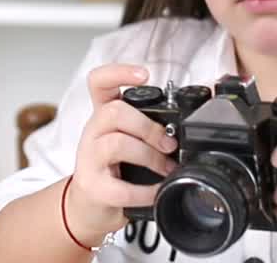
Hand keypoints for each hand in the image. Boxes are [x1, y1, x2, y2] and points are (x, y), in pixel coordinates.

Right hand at [64, 64, 178, 247]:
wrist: (89, 204)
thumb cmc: (113, 168)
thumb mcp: (127, 138)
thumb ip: (149, 125)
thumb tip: (188, 119)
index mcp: (102, 115)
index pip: (99, 82)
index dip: (119, 72)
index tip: (144, 74)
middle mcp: (93, 132)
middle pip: (113, 112)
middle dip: (148, 126)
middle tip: (169, 143)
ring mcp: (89, 159)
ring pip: (117, 143)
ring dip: (150, 156)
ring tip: (166, 168)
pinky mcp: (93, 186)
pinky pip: (121, 187)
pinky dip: (145, 191)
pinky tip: (156, 191)